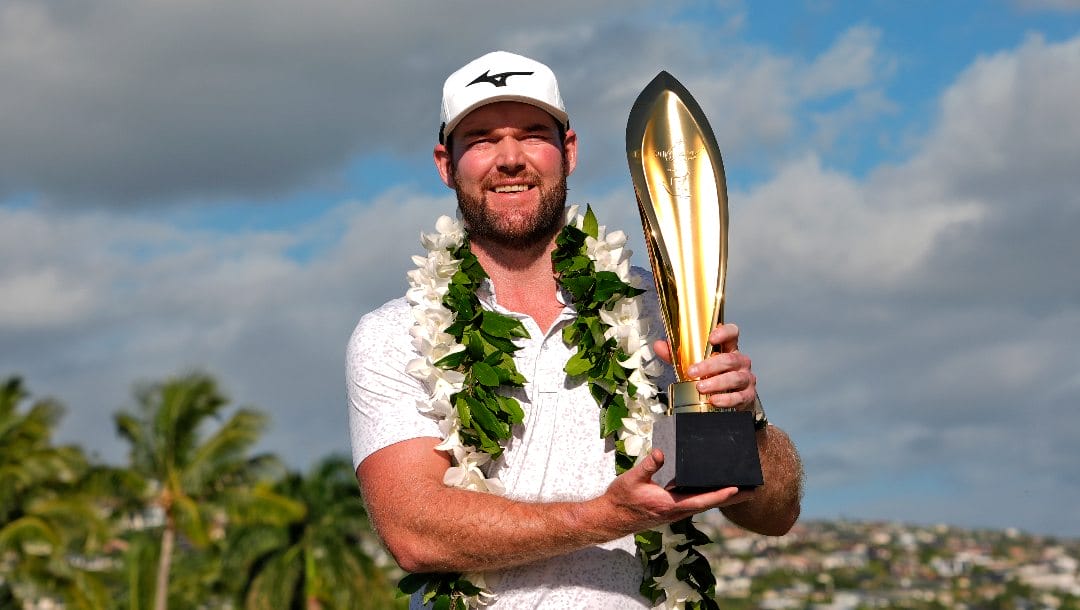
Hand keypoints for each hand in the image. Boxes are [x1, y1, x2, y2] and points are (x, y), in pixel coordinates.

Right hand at [599, 448, 751, 531]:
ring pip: (704, 504)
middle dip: (732, 498)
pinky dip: (710, 497)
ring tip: (741, 489)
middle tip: (753, 491)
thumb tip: (661, 453)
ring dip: (723, 498)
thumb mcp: (631, 479)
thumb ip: (648, 466)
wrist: (611, 517)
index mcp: (670, 505)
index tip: (737, 488)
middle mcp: (676, 511)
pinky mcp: (672, 510)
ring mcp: (675, 512)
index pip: (701, 500)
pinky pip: (696, 503)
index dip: (720, 494)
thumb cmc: (621, 499)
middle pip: (710, 504)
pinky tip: (714, 489)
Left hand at [652, 322, 757, 409]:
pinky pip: (739, 397)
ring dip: (716, 383)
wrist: (731, 404)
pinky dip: (726, 399)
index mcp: (728, 349)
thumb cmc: (712, 378)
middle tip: (692, 372)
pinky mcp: (747, 396)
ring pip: (734, 377)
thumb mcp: (695, 365)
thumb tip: (659, 345)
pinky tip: (714, 400)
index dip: (724, 333)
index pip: (732, 333)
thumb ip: (677, 356)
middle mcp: (740, 362)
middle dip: (709, 365)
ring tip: (700, 387)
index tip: (711, 338)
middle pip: (729, 359)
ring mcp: (746, 379)